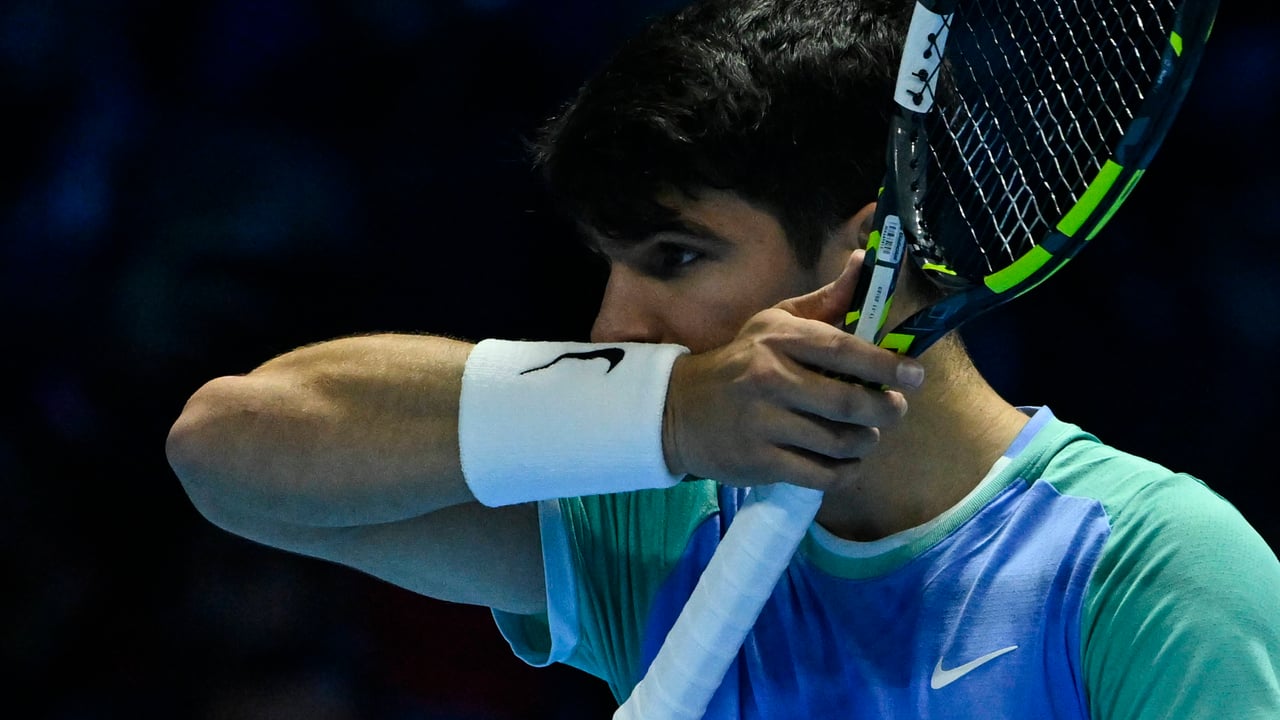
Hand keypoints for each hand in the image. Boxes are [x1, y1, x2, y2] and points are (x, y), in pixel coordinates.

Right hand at [662, 251, 924, 490]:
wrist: (680, 410)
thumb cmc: (741, 362)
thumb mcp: (775, 323)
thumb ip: (826, 300)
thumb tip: (864, 261)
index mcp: (779, 339)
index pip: (843, 349)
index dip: (886, 364)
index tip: (915, 375)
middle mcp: (770, 378)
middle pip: (848, 402)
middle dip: (885, 409)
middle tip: (893, 409)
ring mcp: (763, 423)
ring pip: (839, 441)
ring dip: (865, 442)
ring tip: (866, 435)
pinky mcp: (760, 461)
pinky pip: (821, 474)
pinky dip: (845, 471)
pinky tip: (846, 461)